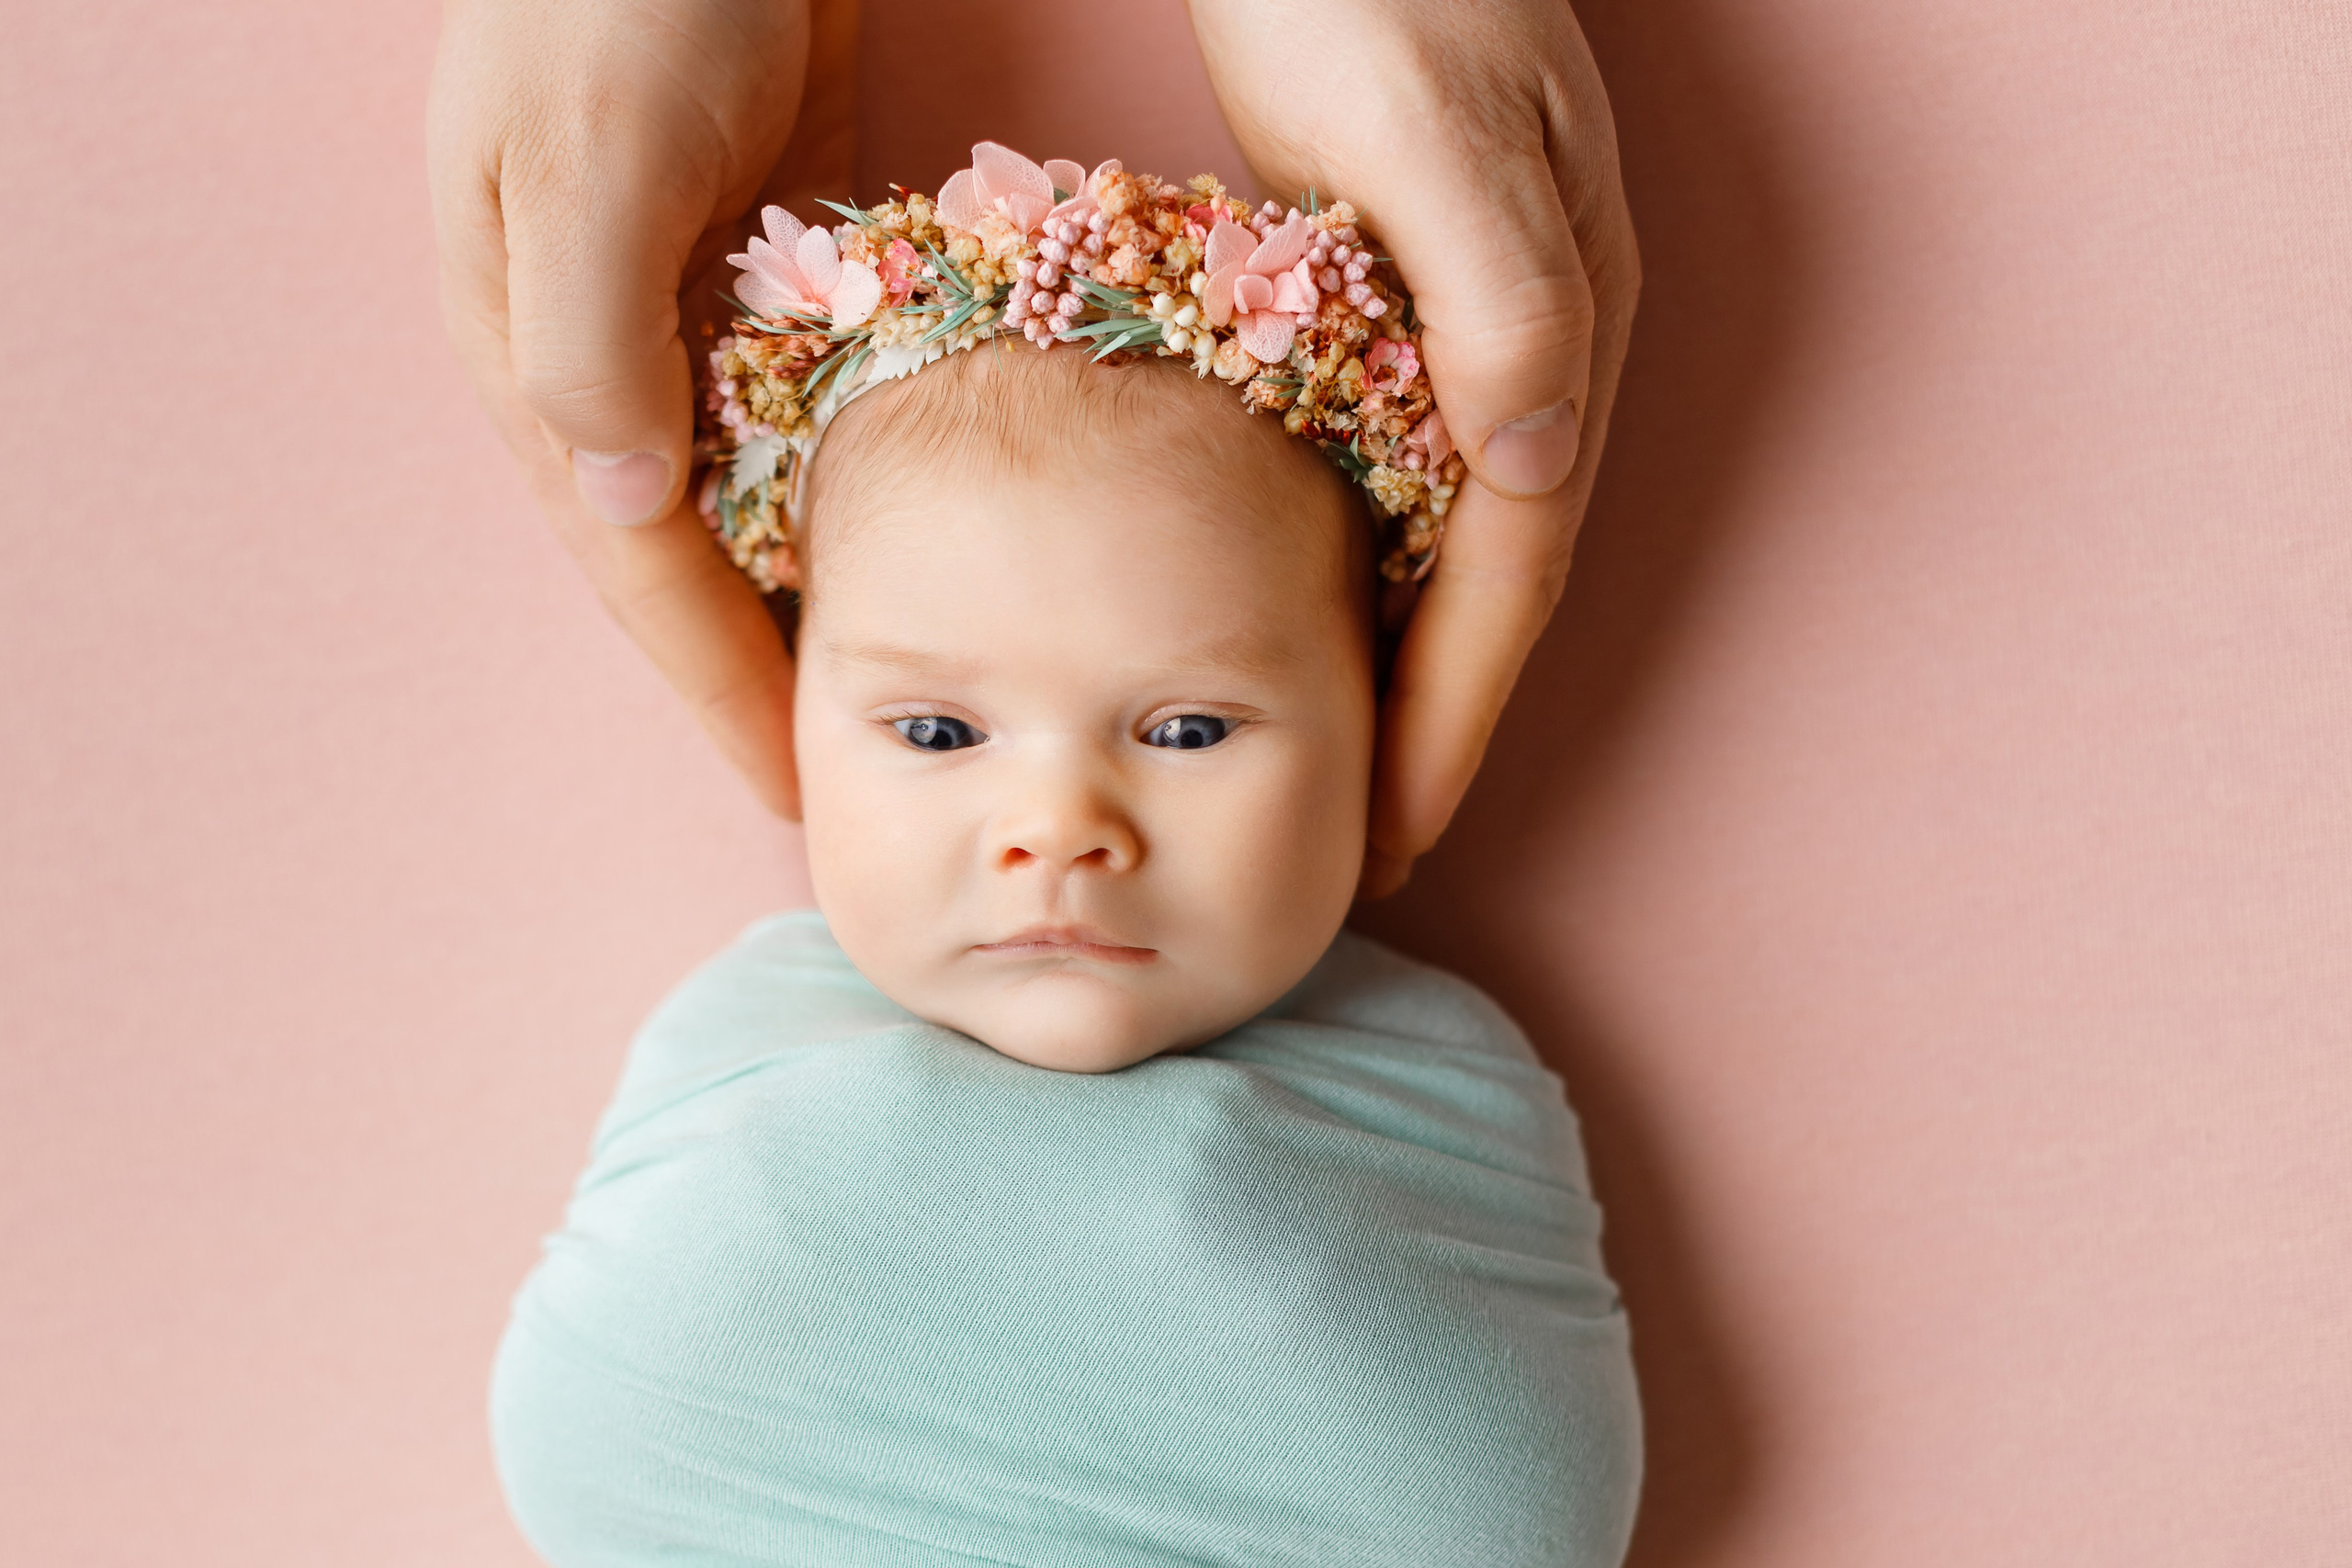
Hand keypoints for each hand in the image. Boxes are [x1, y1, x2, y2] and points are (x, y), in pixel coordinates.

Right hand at [428, 0, 851, 818]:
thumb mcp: (593, 153)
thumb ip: (591, 331)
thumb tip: (615, 506)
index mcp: (536, 345)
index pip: (634, 560)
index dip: (711, 682)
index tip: (785, 789)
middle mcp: (597, 343)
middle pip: (681, 553)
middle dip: (752, 667)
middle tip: (844, 772)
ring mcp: (671, 302)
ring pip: (738, 491)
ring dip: (797, 588)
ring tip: (881, 683)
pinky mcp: (747, 254)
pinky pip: (788, 408)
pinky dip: (835, 485)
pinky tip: (893, 535)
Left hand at [1187, 0, 1640, 895]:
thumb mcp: (1425, 129)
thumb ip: (1502, 291)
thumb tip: (1540, 465)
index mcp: (1550, 319)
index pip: (1512, 564)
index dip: (1455, 710)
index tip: (1400, 830)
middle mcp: (1537, 338)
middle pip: (1496, 580)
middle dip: (1439, 724)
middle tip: (1371, 848)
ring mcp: (1484, 321)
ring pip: (1459, 542)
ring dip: (1410, 664)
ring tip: (1348, 773)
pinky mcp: (1417, 299)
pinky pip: (1407, 479)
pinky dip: (1374, 572)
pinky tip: (1317, 618)